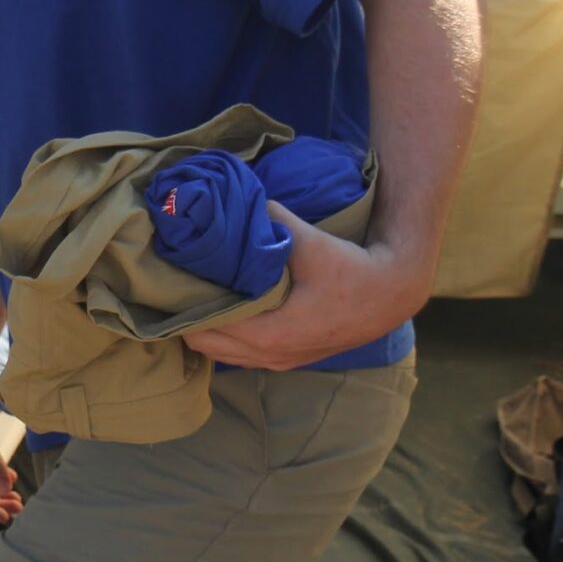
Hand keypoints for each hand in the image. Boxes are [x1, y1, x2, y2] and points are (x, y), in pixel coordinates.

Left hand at [181, 204, 429, 370]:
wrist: (392, 293)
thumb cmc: (352, 270)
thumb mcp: (311, 242)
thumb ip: (273, 221)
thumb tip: (243, 200)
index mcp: (270, 334)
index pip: (207, 330)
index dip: (185, 309)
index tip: (170, 285)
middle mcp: (271, 356)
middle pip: (207, 347)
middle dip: (189, 321)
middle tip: (178, 288)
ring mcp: (281, 362)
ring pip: (224, 355)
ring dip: (207, 332)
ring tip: (196, 299)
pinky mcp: (290, 359)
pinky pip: (243, 356)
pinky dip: (227, 339)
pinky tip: (224, 312)